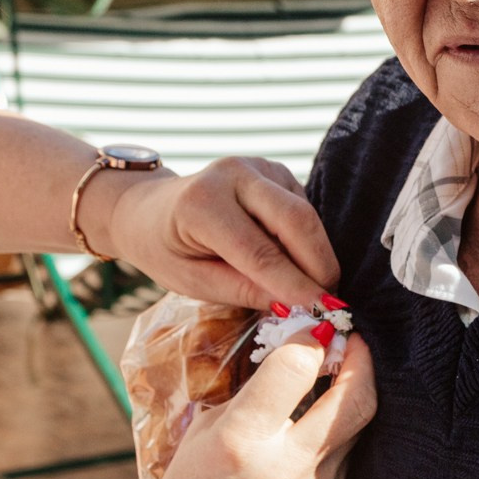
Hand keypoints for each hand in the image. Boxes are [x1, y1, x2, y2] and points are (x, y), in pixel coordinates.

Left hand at [93, 157, 340, 309]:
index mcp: (201, 203)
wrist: (149, 210)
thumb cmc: (165, 250)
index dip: (294, 284)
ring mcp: (258, 166)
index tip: (321, 313)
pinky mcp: (275, 171)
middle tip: (329, 304)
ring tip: (312, 290)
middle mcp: (233, 174)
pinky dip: (308, 241)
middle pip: (296, 220)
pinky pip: (304, 209)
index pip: (259, 251)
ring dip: (317, 255)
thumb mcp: (192, 282)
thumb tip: (297, 306)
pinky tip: (295, 263)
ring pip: (307, 214)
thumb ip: (243, 291)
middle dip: (319, 265)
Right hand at [133, 331, 376, 478]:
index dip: (311, 336)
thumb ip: (247, 393)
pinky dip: (339, 427)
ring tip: (339, 370)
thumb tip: (287, 352)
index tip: (312, 325)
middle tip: (349, 339)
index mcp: (243, 440)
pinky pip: (345, 454)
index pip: (297, 366)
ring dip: (355, 389)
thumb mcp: (201, 433)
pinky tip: (320, 419)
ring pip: (359, 424)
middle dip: (361, 357)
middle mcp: (287, 464)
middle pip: (356, 397)